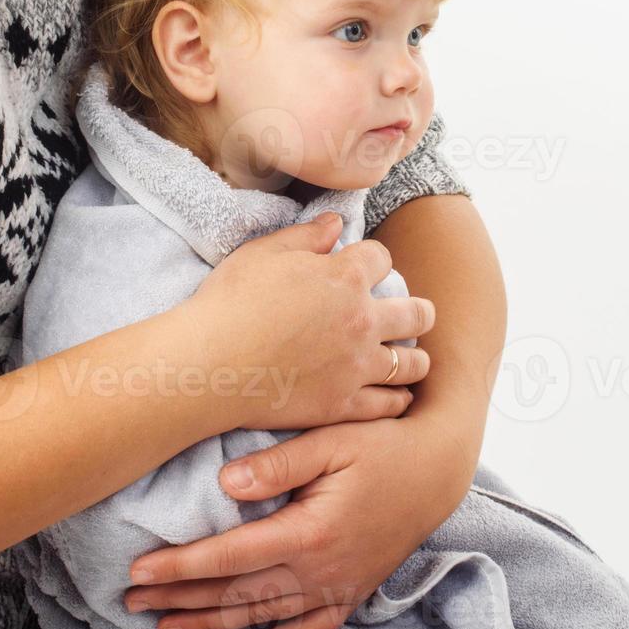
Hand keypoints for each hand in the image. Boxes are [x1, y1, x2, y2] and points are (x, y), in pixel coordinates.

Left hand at [122, 415, 466, 628]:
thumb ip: (278, 464)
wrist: (437, 468)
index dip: (180, 566)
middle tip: (132, 600)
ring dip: (210, 625)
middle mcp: (321, 570)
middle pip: (236, 593)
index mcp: (311, 531)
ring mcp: (338, 587)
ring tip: (165, 627)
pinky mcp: (351, 592)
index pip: (230, 557)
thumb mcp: (333, 440)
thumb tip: (226, 485)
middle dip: (180, 599)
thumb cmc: (383, 444)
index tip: (138, 569)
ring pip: (262, 616)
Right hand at [182, 212, 433, 430]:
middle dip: (419, 310)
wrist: (208, 364)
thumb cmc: (230, 302)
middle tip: (416, 313)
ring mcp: (356, 365)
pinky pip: (388, 404)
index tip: (366, 267)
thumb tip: (335, 224)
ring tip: (411, 357)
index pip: (382, 258)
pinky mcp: (343, 404)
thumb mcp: (263, 253)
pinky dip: (398, 399)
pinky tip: (398, 396)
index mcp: (345, 277)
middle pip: (417, 312)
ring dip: (415, 356)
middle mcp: (362, 320)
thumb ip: (305, 236)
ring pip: (412, 362)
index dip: (374, 259)